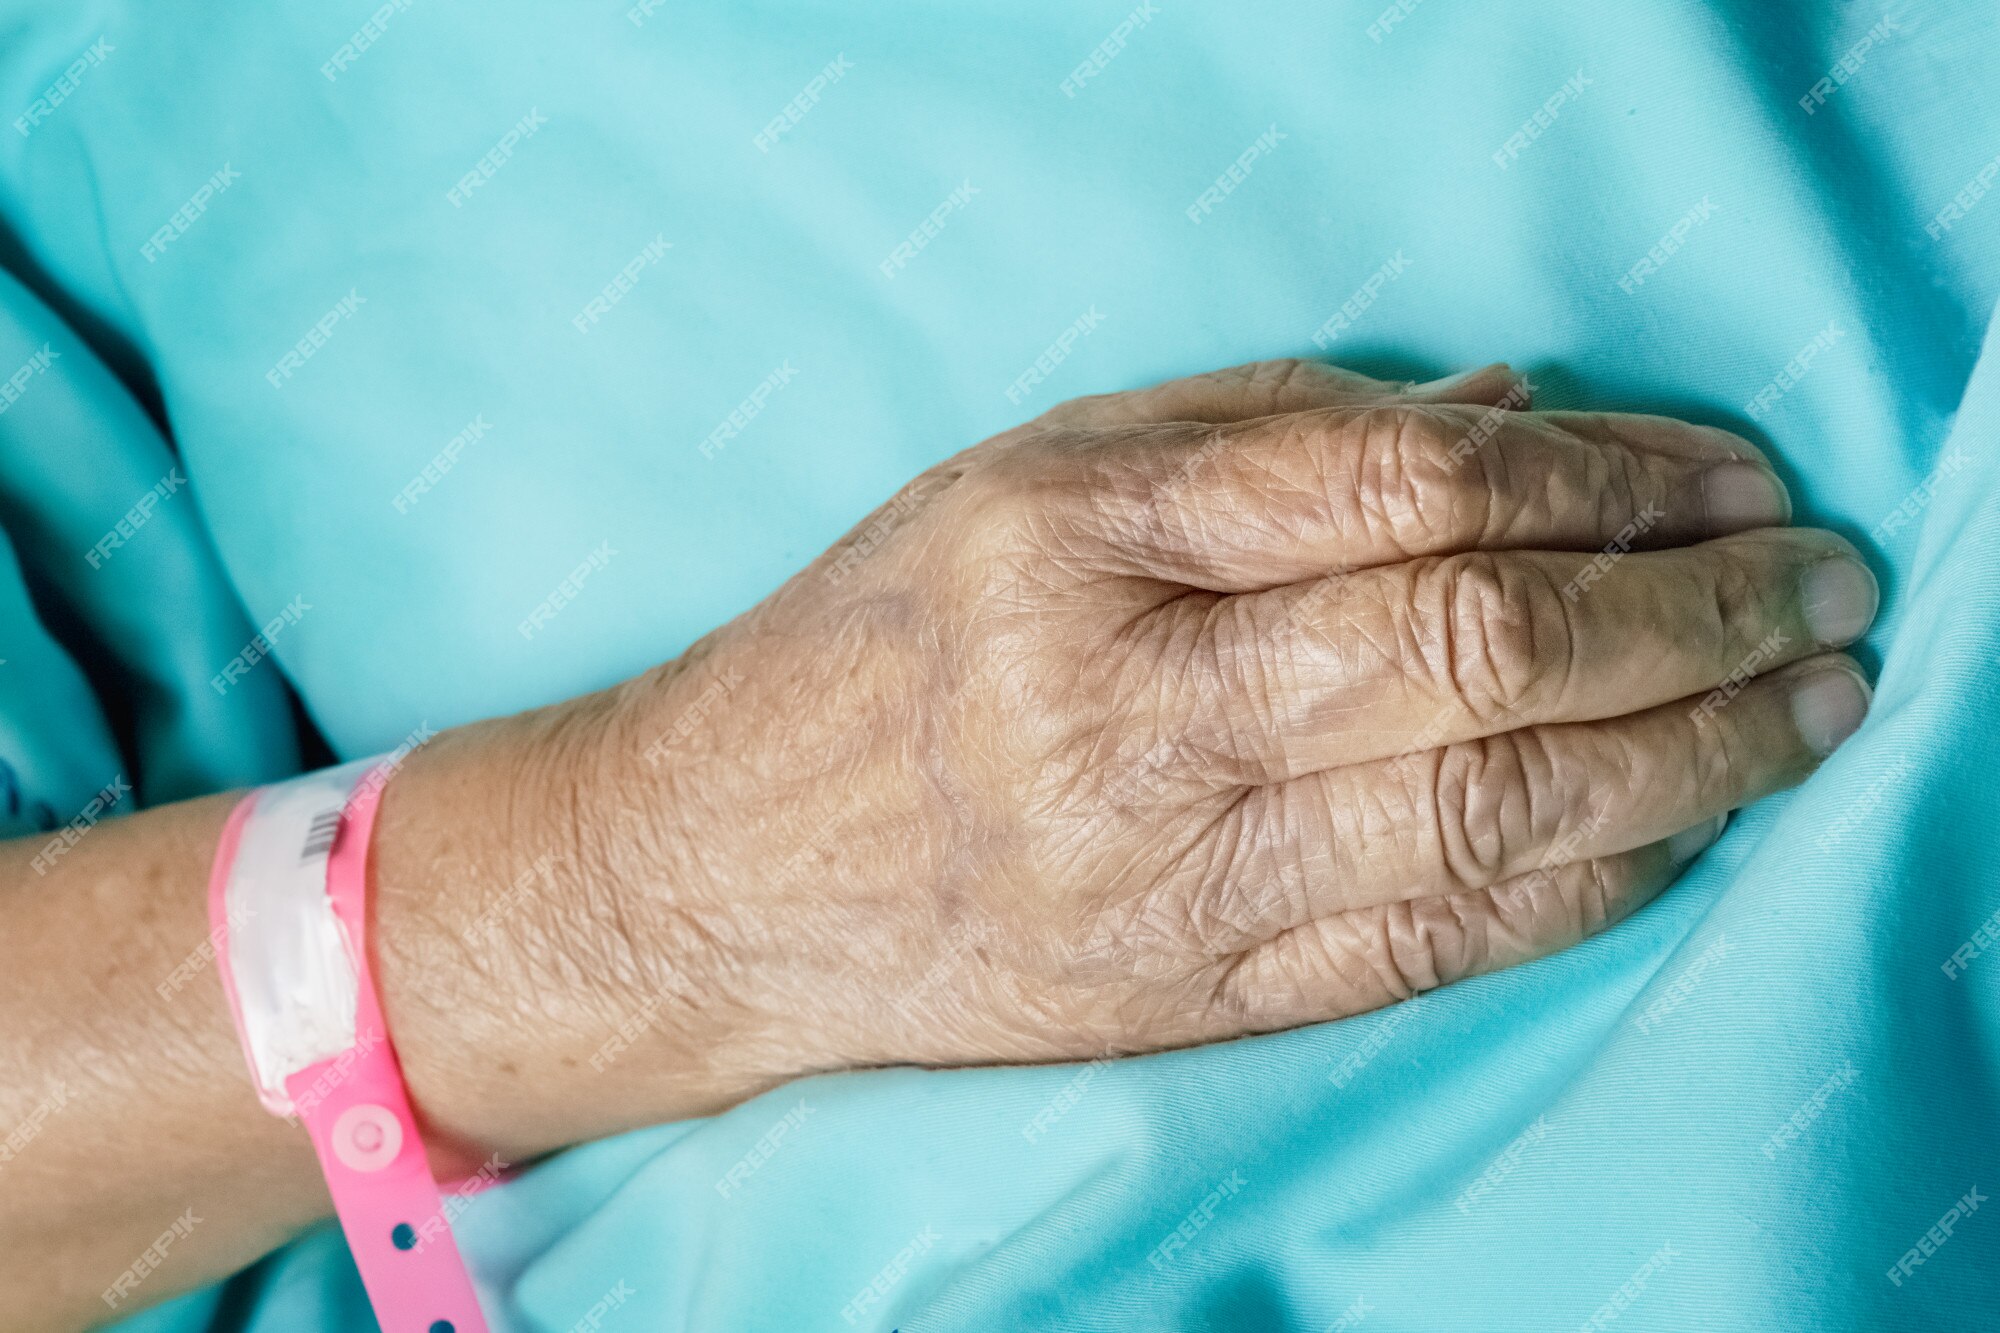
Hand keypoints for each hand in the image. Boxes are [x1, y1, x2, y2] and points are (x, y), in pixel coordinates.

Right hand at [384, 360, 1876, 1148]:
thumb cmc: (872, 644)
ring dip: (1690, 758)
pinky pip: (1437, 945)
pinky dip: (1590, 882)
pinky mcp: (1195, 997)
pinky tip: (1681, 827)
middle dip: (1694, 618)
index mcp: (1075, 542)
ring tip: (1808, 707)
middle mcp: (1125, 714)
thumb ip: (1258, 430)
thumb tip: (1508, 417)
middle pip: (1482, 655)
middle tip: (1819, 588)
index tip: (1722, 474)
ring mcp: (1167, 877)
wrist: (723, 874)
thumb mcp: (1024, 477)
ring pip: (1495, 816)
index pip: (1405, 491)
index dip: (1603, 476)